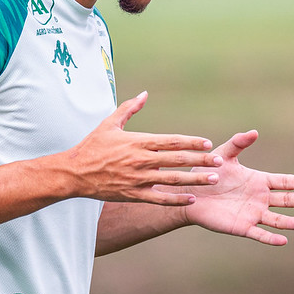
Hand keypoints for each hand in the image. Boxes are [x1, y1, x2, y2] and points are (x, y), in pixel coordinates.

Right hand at [67, 91, 222, 204]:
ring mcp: (137, 178)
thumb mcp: (109, 123)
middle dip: (200, 160)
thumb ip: (129, 108)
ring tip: (213, 180)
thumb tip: (144, 94)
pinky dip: (176, 199)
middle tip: (219, 162)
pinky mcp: (132, 194)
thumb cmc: (92, 146)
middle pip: (176, 159)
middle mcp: (140, 160)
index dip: (191, 142)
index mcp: (137, 141)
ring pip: (172, 179)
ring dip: (194, 179)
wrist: (74, 172)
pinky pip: (158, 198)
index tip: (208, 143)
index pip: (170, 140)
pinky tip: (191, 198)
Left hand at [183, 130, 293, 244]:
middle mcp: (259, 198)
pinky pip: (259, 234)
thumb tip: (254, 132)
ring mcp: (252, 214)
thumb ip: (237, 144)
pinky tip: (282, 241)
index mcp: (258, 181)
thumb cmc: (206, 174)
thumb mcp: (222, 155)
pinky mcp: (242, 227)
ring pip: (276, 219)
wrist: (190, 195)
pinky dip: (271, 238)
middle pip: (284, 200)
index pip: (282, 182)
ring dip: (288, 223)